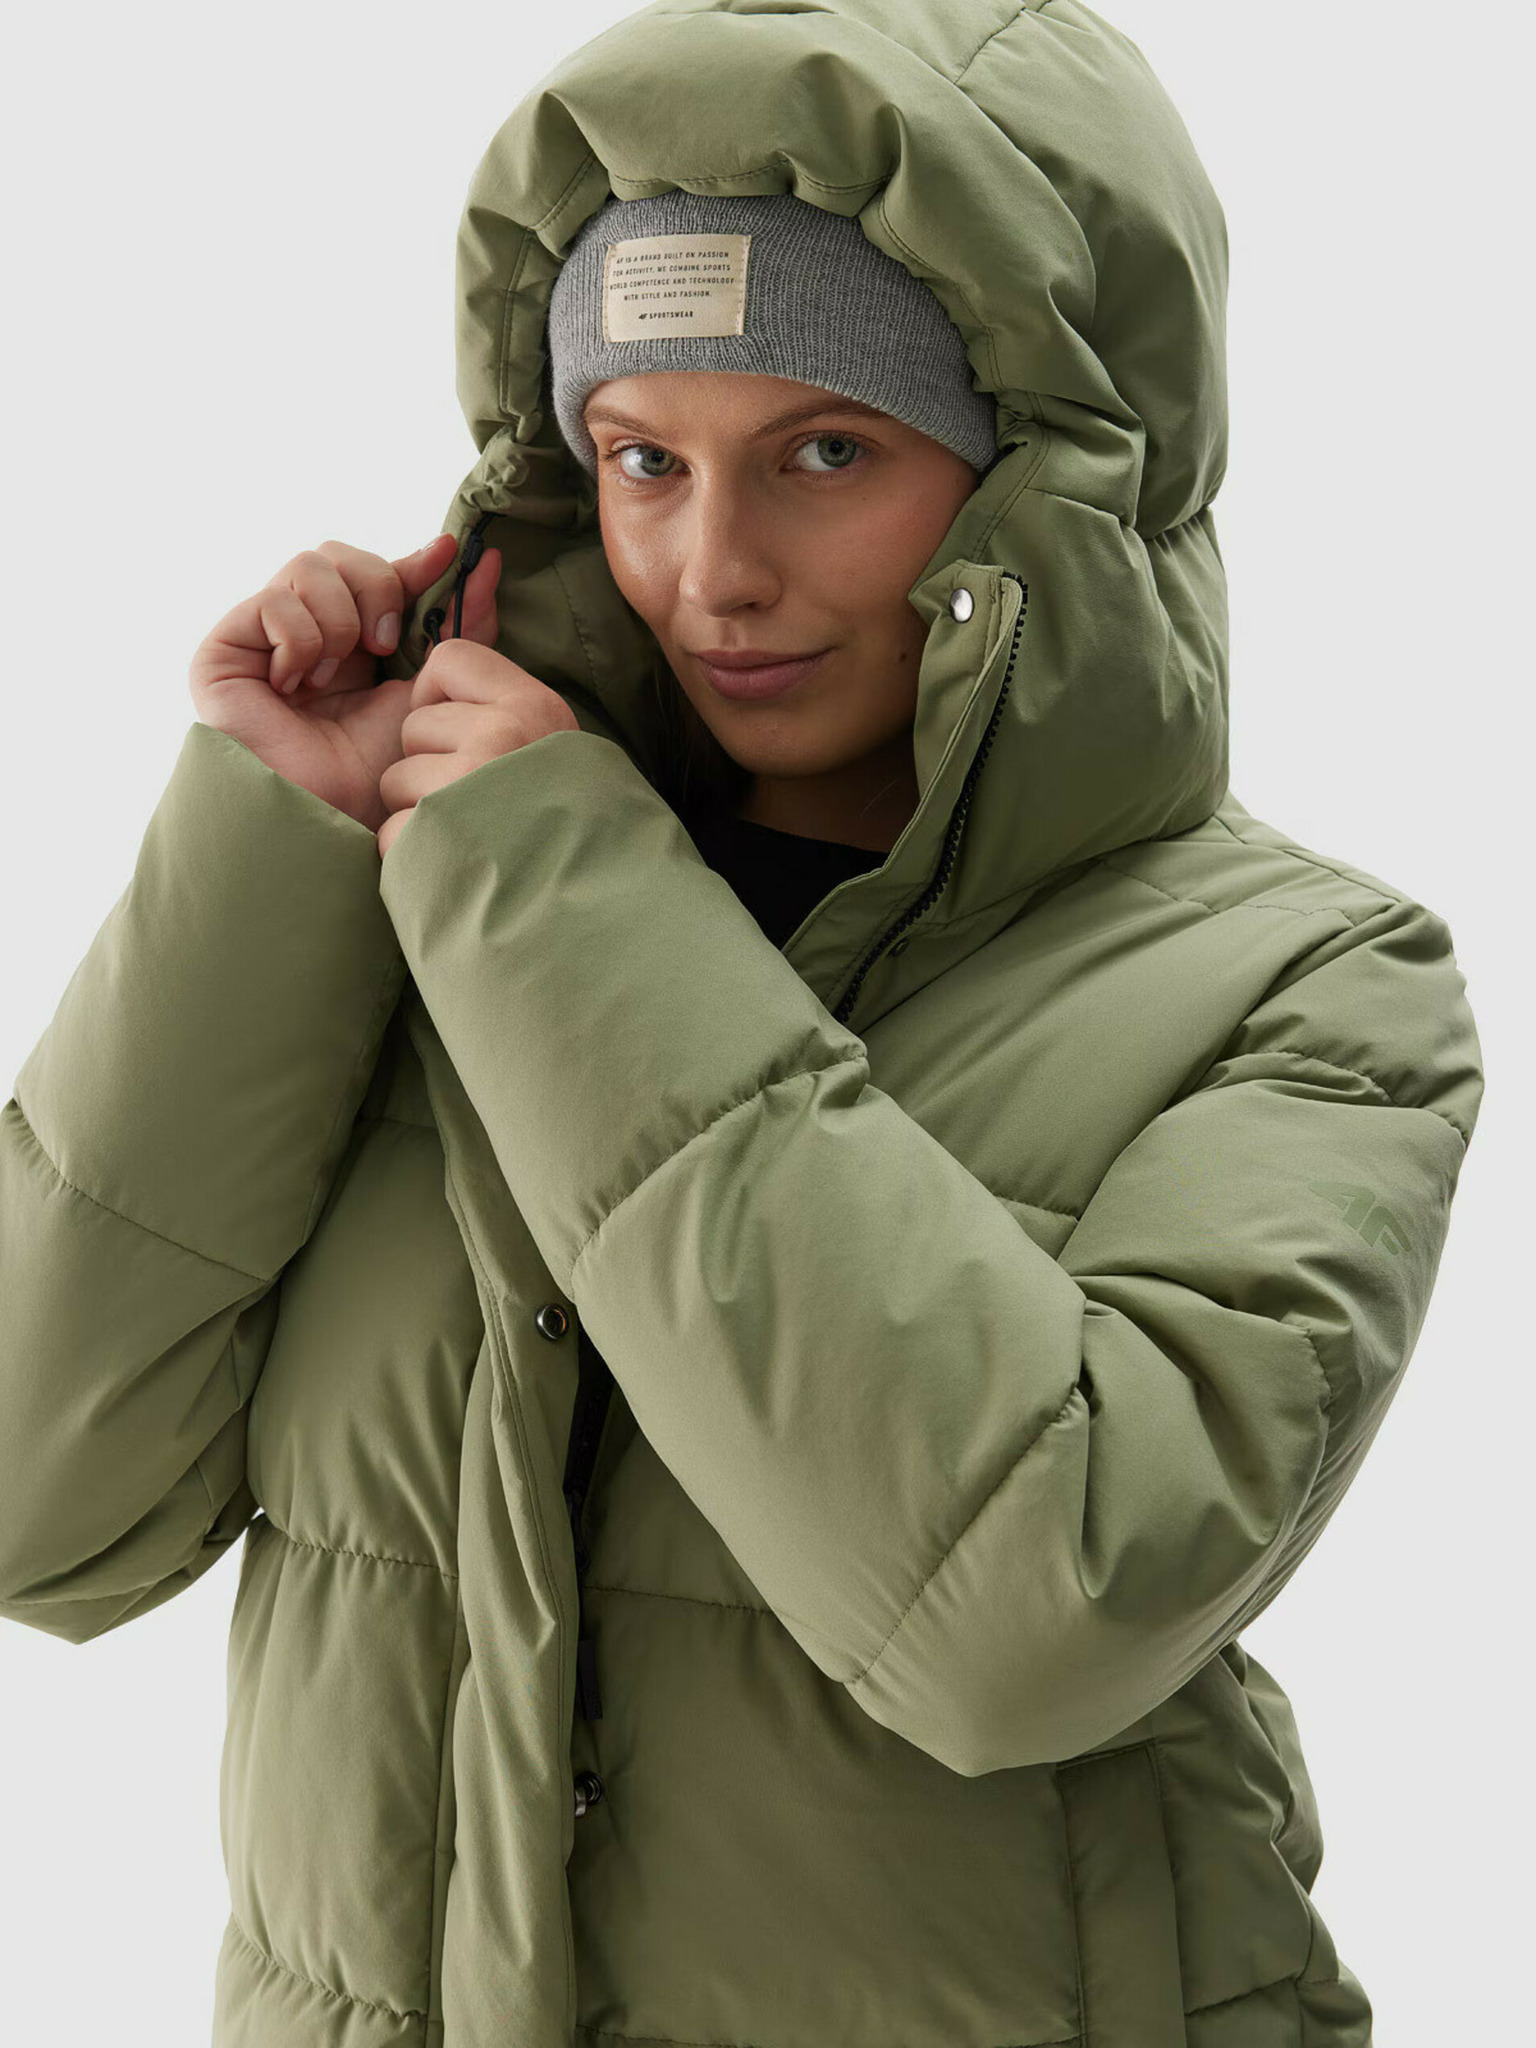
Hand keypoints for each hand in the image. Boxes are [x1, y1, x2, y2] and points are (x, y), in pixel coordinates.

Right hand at [188, 534, 469, 830]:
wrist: (327, 812)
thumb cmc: (376, 768)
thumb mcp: (430, 688)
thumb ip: (459, 629)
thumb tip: (487, 563)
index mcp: (351, 638)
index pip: (376, 572)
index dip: (412, 562)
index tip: (450, 553)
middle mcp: (304, 629)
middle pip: (342, 554)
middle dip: (377, 590)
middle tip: (384, 647)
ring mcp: (260, 636)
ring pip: (309, 566)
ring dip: (339, 622)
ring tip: (334, 678)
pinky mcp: (224, 648)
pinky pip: (274, 602)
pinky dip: (299, 643)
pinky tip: (293, 688)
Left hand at [376, 546, 579, 858]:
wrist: (588, 904)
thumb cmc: (560, 814)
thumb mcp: (545, 731)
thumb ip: (502, 673)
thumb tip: (481, 560)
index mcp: (531, 706)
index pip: (446, 659)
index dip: (443, 697)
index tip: (472, 733)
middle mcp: (501, 739)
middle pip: (415, 722)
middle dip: (428, 760)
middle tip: (477, 796)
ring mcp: (466, 789)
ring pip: (397, 776)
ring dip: (418, 809)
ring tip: (466, 832)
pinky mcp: (436, 839)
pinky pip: (392, 830)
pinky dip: (412, 853)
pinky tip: (451, 862)